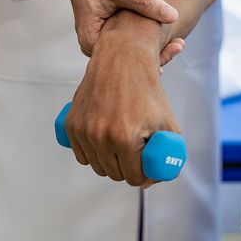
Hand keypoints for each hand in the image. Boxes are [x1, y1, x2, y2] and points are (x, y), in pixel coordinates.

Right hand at [44, 0, 178, 56]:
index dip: (152, 56)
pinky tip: (163, 39)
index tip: (175, 48)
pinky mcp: (106, 40)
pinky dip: (142, 43)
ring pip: (128, 55)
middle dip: (155, 56)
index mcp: (92, 41)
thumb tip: (173, 16)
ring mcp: (100, 46)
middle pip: (127, 60)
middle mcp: (94, 48)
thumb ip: (145, 2)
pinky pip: (126, 47)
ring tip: (177, 45)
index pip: (125, 58)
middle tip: (181, 46)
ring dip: (150, 50)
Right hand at [64, 14, 181, 186]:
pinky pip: (81, 154)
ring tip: (122, 147)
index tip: (148, 166)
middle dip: (127, 170)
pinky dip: (92, 154)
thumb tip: (151, 180)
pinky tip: (104, 144)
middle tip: (137, 156)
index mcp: (125, 139)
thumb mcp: (167, 123)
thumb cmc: (147, 91)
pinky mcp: (71, 124)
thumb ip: (169, 154)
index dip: (145, 176)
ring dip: (110, 163)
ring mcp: (83, 131)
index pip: (135, 177)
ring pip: (97, 166)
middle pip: (114, 174)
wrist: (121, 61)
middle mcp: (100, 137)